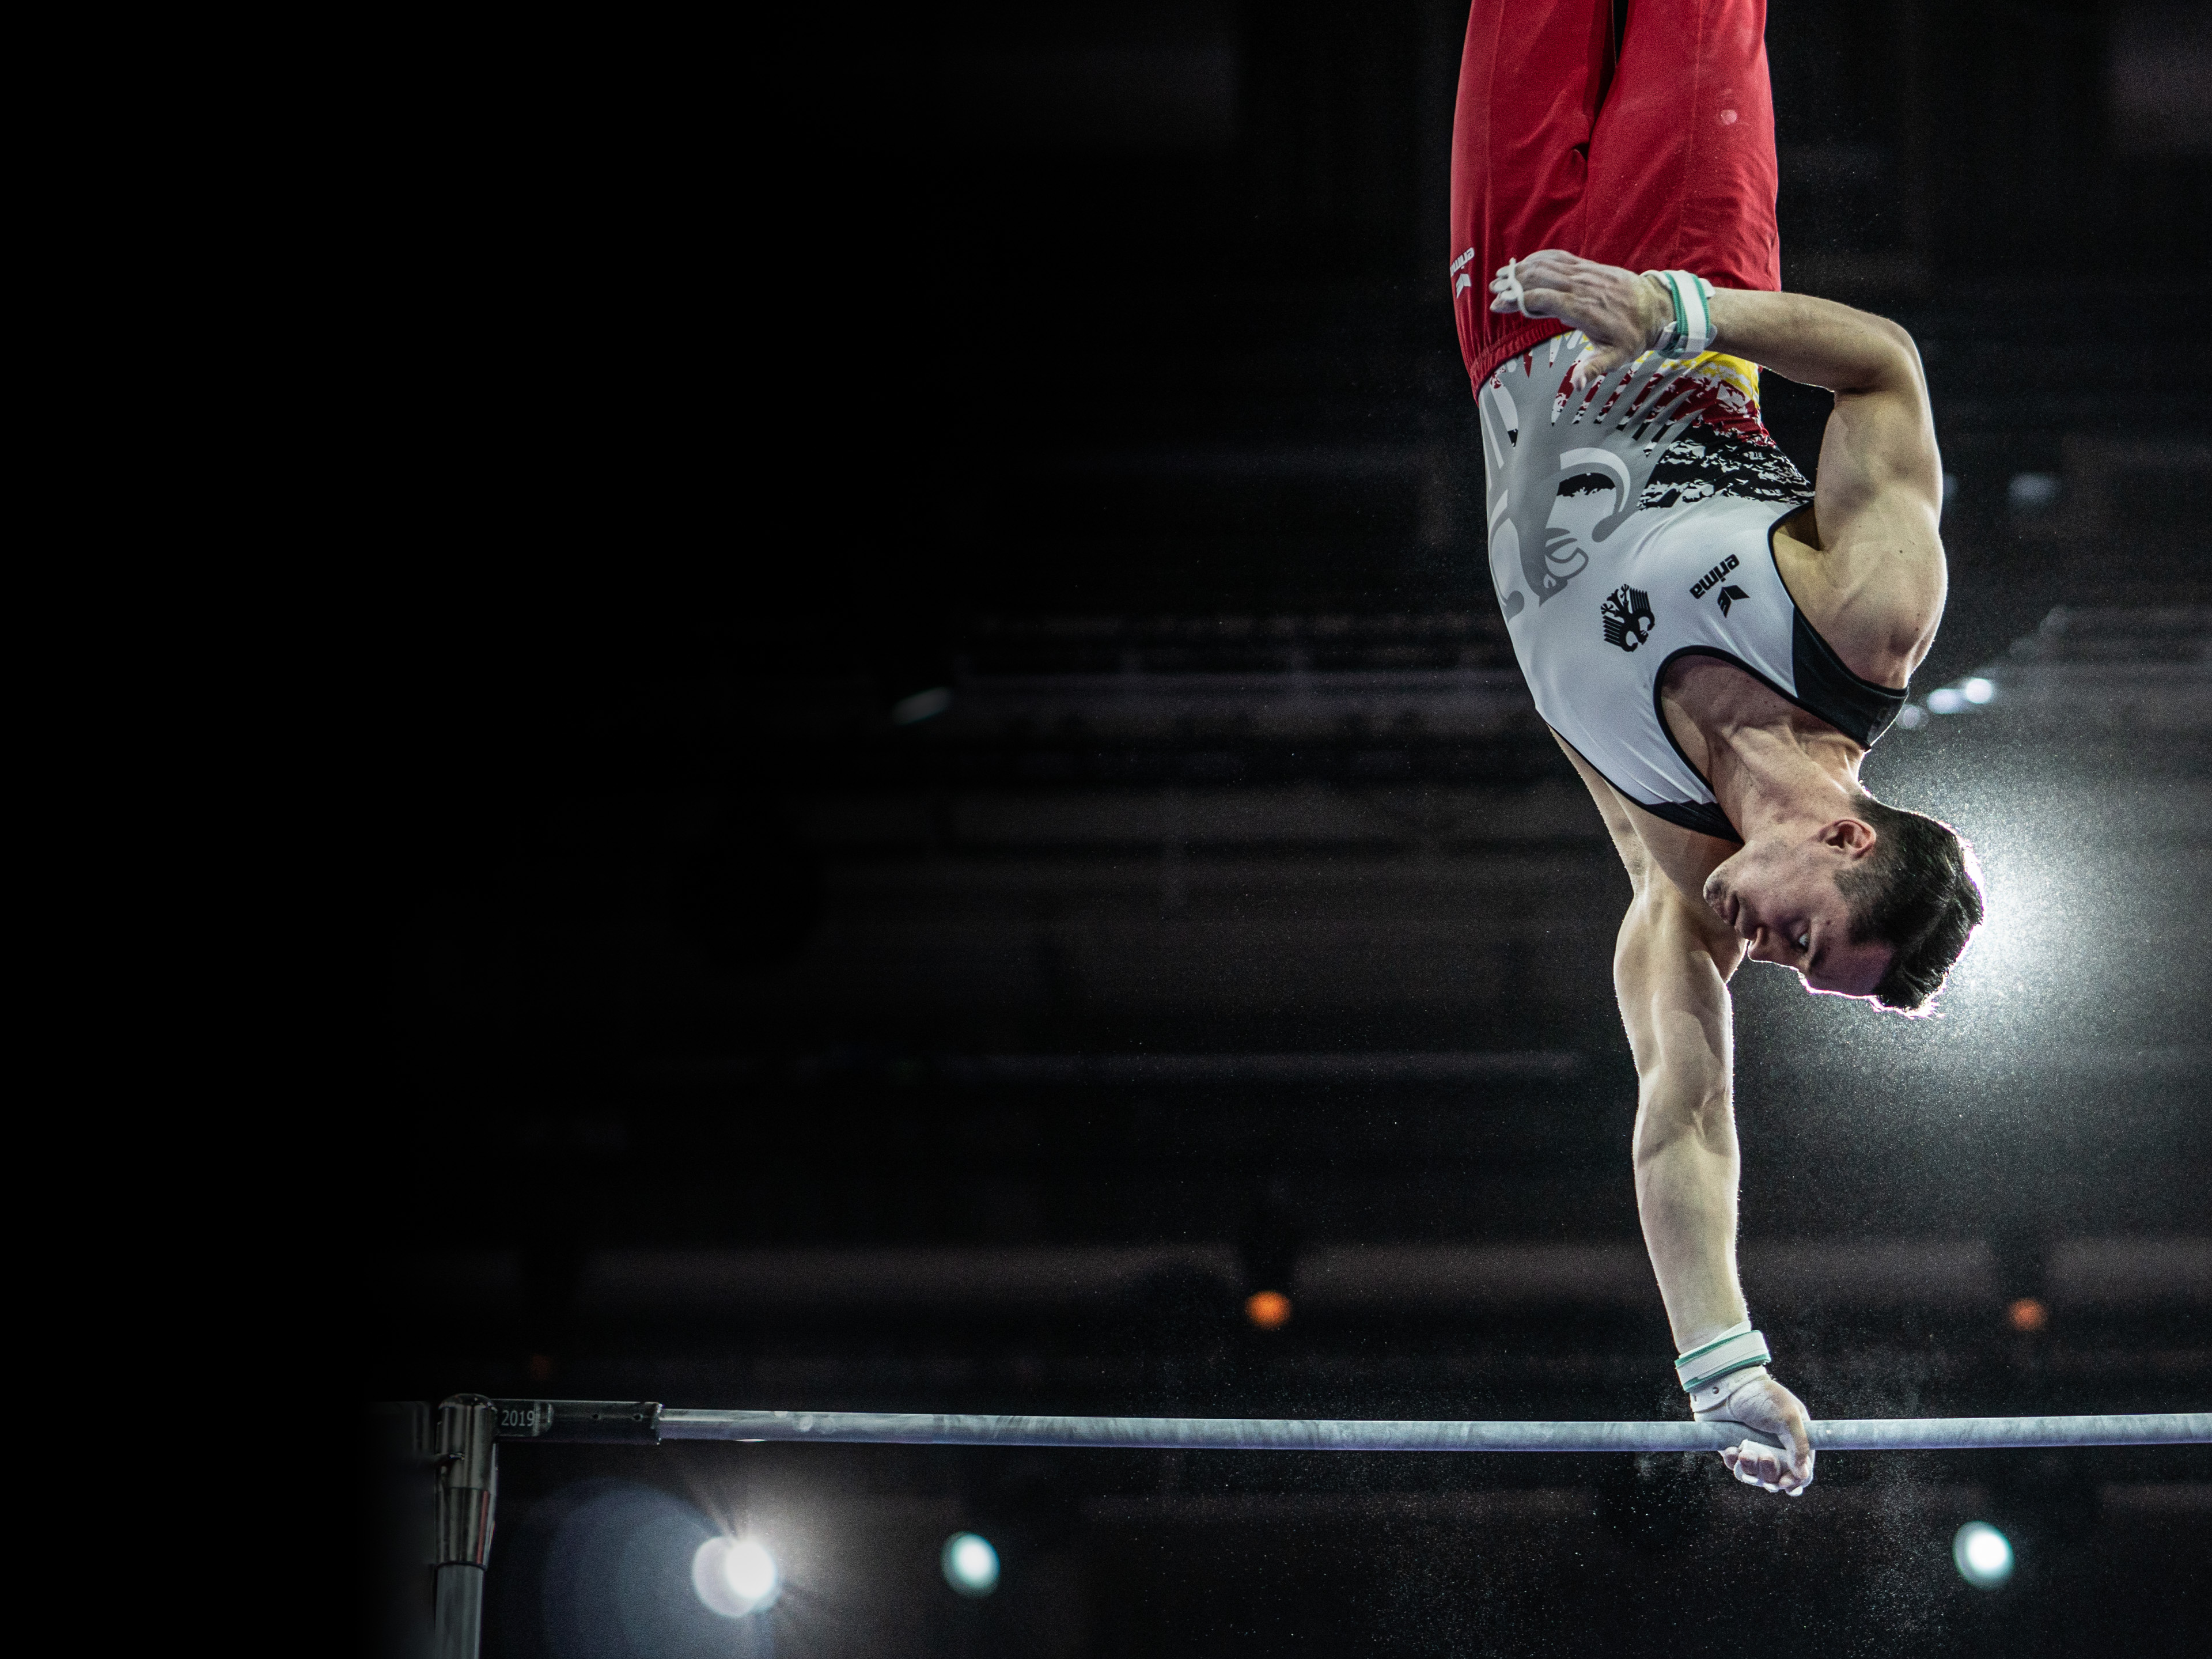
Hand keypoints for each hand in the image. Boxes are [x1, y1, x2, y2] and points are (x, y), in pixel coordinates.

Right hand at [1490, 250, 1669, 391]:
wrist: (1654, 308)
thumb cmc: (1632, 335)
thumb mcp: (1616, 358)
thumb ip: (1594, 369)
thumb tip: (1576, 384)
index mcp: (1584, 310)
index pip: (1544, 299)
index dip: (1519, 301)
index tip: (1499, 306)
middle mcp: (1582, 287)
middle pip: (1541, 278)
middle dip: (1514, 283)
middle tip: (1493, 291)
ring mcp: (1585, 274)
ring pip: (1547, 265)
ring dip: (1522, 269)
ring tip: (1501, 277)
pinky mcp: (1587, 266)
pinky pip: (1559, 258)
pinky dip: (1539, 259)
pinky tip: (1524, 263)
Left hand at [1697, 1371, 1815, 1495]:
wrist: (1727, 1385)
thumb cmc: (1763, 1397)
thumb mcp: (1788, 1418)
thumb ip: (1799, 1446)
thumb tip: (1803, 1474)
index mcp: (1795, 1439)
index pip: (1802, 1471)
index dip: (1795, 1482)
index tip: (1785, 1484)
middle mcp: (1776, 1448)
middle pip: (1778, 1478)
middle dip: (1771, 1474)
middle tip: (1766, 1458)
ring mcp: (1755, 1449)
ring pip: (1756, 1476)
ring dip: (1752, 1470)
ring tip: (1746, 1452)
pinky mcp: (1735, 1449)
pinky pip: (1736, 1467)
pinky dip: (1734, 1463)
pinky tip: (1732, 1449)